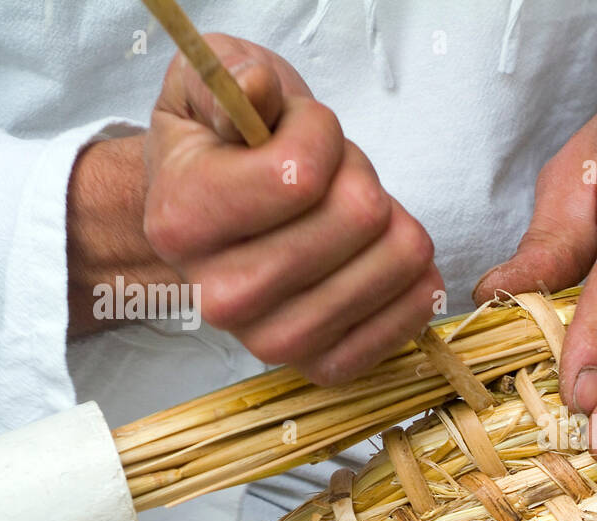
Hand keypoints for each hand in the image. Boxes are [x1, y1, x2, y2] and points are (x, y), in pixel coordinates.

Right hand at [143, 34, 440, 384]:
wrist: (212, 223)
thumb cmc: (222, 149)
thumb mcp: (208, 88)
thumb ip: (231, 78)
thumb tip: (256, 89)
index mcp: (181, 222)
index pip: (302, 175)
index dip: (322, 134)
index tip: (302, 133)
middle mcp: (220, 297)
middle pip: (358, 218)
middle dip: (362, 179)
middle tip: (333, 181)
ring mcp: (272, 341)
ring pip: (394, 264)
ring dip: (393, 225)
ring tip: (353, 219)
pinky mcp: (320, 366)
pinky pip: (403, 324)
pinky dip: (414, 285)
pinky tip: (390, 261)